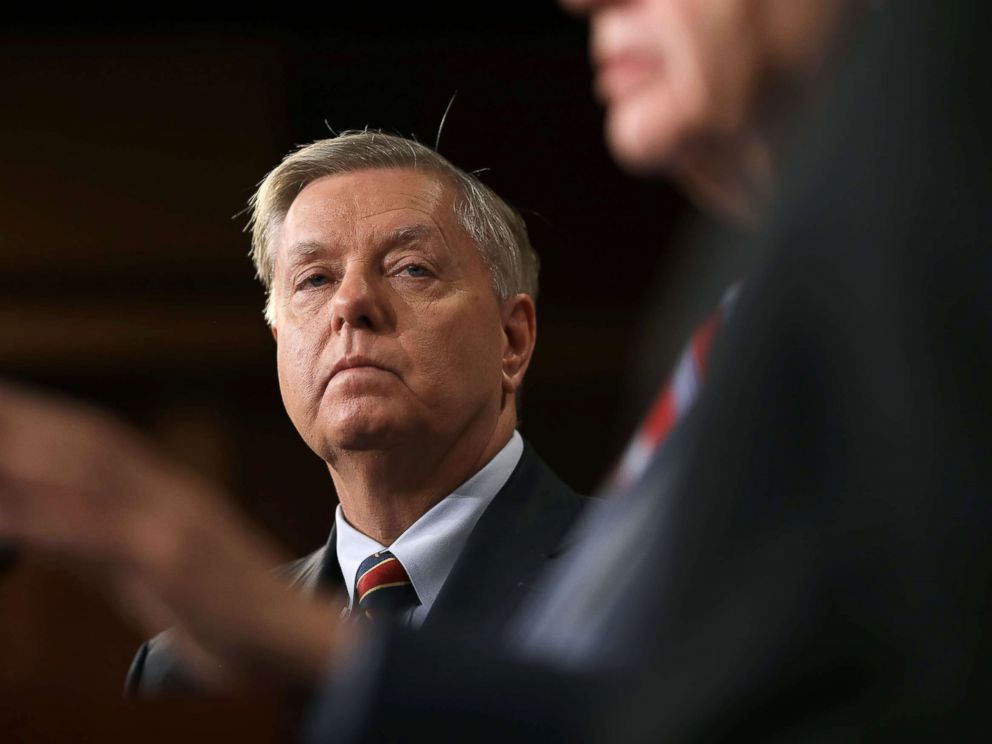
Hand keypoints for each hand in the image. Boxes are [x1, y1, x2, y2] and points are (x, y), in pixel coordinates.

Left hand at [0, 379, 348, 688]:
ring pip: (92, 476)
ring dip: (29, 454)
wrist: (295, 634)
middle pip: (88, 446)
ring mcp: (174, 521)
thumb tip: (39, 525)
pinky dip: (51, 519)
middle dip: (26, 420)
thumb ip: (96, 544)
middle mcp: (169, 496)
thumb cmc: (227, 610)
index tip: (2, 402)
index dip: (42, 420)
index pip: (95, 446)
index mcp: (166, 496)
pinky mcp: (176, 557)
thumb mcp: (148, 572)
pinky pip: (104, 534)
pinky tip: (7, 513)